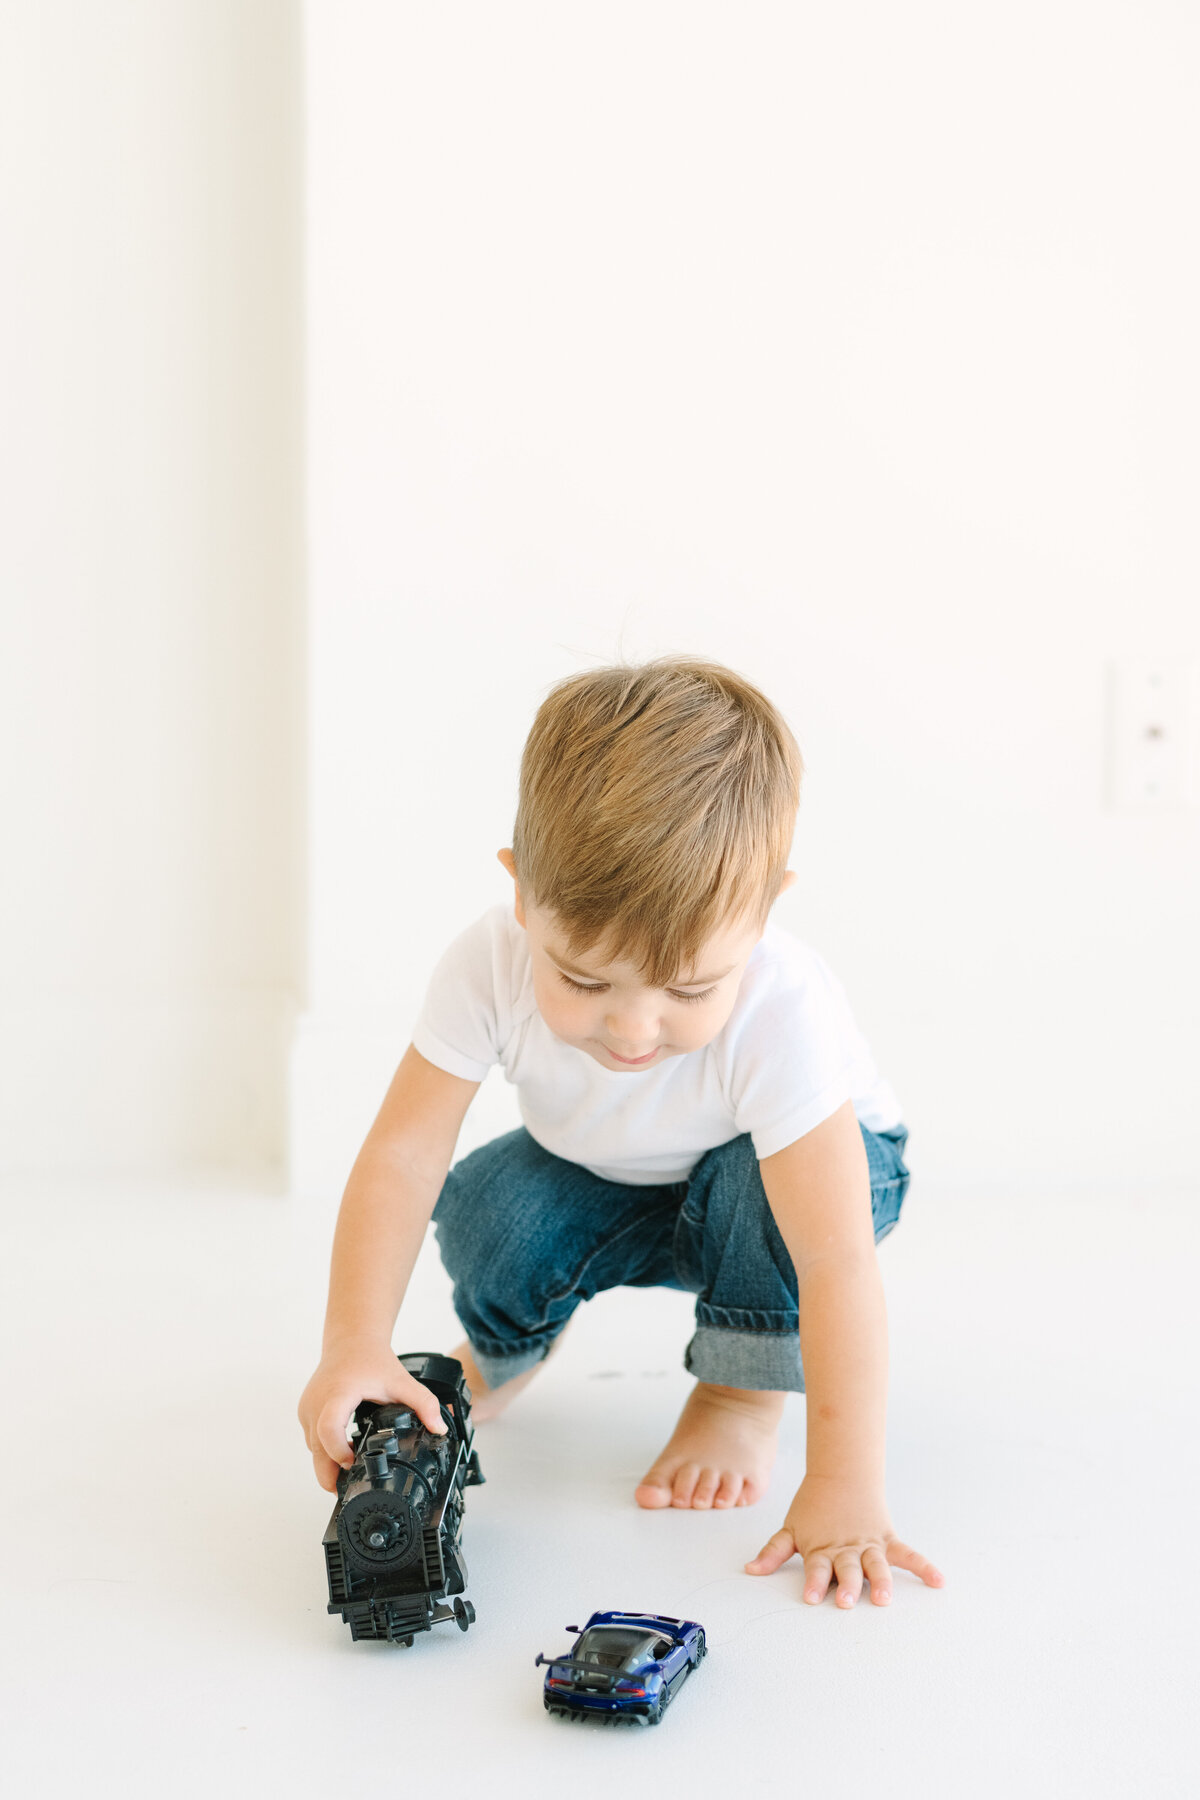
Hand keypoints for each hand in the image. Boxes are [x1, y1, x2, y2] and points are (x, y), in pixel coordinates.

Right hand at [297, 1339, 445, 1491]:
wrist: (350, 1340)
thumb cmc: (371, 1359)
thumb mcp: (401, 1381)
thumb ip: (424, 1403)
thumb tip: (439, 1430)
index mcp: (338, 1394)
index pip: (328, 1428)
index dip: (339, 1452)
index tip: (354, 1462)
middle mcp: (316, 1402)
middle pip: (316, 1449)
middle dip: (330, 1472)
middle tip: (349, 1486)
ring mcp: (307, 1408)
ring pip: (312, 1448)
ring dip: (327, 1462)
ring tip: (351, 1468)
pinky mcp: (305, 1412)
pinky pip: (311, 1440)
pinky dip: (324, 1450)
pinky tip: (342, 1452)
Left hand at [744, 1473, 945, 1607]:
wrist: (841, 1475)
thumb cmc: (814, 1507)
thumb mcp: (791, 1529)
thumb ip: (773, 1552)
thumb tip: (749, 1570)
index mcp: (822, 1549)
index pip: (817, 1569)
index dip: (815, 1583)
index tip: (812, 1598)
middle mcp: (846, 1549)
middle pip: (847, 1569)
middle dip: (848, 1586)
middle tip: (848, 1603)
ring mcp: (868, 1545)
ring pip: (876, 1564)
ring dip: (881, 1581)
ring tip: (884, 1598)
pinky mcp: (887, 1540)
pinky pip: (908, 1554)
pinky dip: (924, 1567)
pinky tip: (939, 1581)